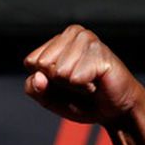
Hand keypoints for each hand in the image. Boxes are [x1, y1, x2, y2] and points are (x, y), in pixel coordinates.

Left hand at [23, 25, 144, 124]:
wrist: (113, 110)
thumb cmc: (81, 101)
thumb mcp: (49, 99)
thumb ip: (34, 89)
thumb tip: (38, 76)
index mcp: (56, 41)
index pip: (31, 62)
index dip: (44, 81)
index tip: (62, 83)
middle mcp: (72, 34)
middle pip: (44, 65)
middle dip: (58, 83)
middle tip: (77, 83)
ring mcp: (88, 39)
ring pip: (59, 71)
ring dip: (73, 86)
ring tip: (88, 82)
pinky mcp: (100, 51)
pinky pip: (76, 77)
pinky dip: (85, 87)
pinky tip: (96, 82)